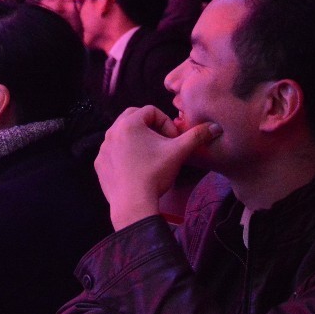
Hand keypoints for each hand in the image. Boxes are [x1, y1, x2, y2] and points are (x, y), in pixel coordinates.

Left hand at [95, 105, 220, 229]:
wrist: (133, 202)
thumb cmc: (155, 173)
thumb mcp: (179, 152)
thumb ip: (197, 136)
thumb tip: (215, 127)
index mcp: (128, 123)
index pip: (151, 111)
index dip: (166, 123)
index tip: (173, 140)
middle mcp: (111, 132)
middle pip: (133, 118)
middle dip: (150, 127)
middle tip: (162, 143)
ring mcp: (103, 148)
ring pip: (122, 135)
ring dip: (137, 140)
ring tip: (150, 156)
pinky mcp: (99, 164)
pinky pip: (113, 151)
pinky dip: (124, 154)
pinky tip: (136, 168)